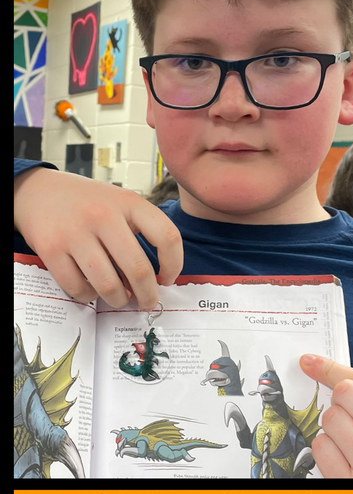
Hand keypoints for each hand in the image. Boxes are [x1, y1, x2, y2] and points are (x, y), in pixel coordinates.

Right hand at [14, 166, 182, 310]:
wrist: (37, 191)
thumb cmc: (87, 203)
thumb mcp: (120, 204)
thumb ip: (141, 231)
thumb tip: (154, 278)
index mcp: (128, 203)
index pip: (167, 237)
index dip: (174, 264)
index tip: (169, 278)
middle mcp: (103, 216)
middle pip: (138, 269)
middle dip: (148, 295)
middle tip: (147, 302)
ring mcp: (75, 233)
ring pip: (108, 285)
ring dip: (119, 300)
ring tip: (121, 298)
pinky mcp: (50, 249)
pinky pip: (78, 288)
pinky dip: (88, 296)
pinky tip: (92, 290)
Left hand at [300, 354, 352, 477]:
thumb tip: (341, 381)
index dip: (333, 370)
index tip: (312, 363)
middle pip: (345, 397)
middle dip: (340, 403)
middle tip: (350, 417)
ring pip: (329, 422)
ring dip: (333, 429)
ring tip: (352, 443)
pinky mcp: (351, 485)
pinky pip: (321, 450)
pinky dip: (325, 450)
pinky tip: (342, 457)